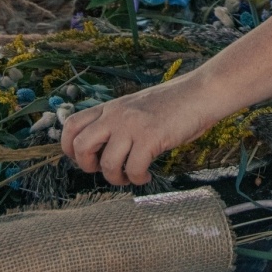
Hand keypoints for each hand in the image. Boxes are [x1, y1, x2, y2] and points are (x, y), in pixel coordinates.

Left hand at [61, 76, 215, 185]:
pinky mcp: (151, 137)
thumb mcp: (137, 107)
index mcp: (111, 107)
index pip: (71, 125)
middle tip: (107, 169)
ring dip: (117, 178)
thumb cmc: (173, 104)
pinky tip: (147, 175)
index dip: (69, 148)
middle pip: (80, 146)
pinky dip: (138, 179)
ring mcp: (133, 125)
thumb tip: (103, 150)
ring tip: (132, 176)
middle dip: (89, 166)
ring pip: (106, 164)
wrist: (201, 92)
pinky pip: (133, 170)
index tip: (86, 159)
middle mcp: (117, 115)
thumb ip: (118, 122)